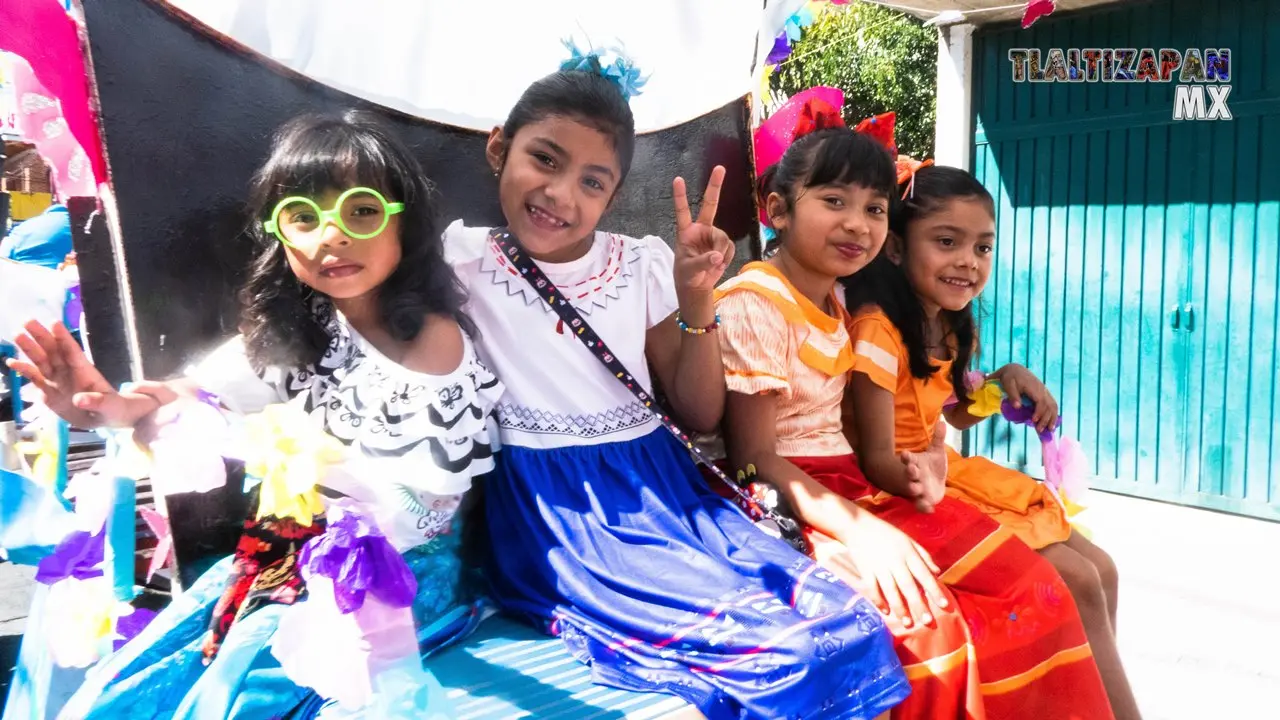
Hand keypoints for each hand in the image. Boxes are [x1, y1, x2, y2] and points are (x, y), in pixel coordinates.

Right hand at [6, 320, 161, 428]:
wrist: (102, 418)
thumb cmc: (111, 407)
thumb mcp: (110, 407)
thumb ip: (96, 402)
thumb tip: (79, 400)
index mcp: (85, 371)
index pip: (73, 352)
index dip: (64, 338)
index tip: (54, 323)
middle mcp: (68, 371)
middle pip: (54, 350)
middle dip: (42, 336)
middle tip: (28, 321)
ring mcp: (57, 379)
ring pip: (41, 360)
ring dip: (29, 348)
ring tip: (17, 335)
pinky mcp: (48, 390)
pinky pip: (34, 377)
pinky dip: (23, 370)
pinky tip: (11, 361)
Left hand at [672, 165, 735, 310]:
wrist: (697, 286)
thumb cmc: (686, 275)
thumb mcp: (689, 269)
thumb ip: (702, 261)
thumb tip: (716, 256)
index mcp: (686, 232)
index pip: (682, 211)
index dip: (680, 196)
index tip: (677, 179)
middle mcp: (701, 229)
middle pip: (710, 205)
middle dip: (715, 186)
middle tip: (720, 168)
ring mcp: (713, 236)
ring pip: (723, 237)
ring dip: (720, 252)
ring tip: (712, 263)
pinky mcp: (723, 245)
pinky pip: (729, 248)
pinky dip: (726, 257)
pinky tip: (718, 263)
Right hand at [841, 512, 950, 629]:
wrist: (857, 526)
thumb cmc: (886, 534)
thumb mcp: (908, 540)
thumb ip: (924, 556)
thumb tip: (937, 572)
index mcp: (908, 553)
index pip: (924, 574)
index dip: (934, 590)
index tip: (944, 605)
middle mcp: (895, 561)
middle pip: (908, 586)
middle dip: (919, 604)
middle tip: (927, 621)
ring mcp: (879, 566)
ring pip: (891, 590)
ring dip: (900, 607)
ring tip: (907, 623)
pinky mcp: (865, 570)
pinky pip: (872, 588)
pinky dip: (878, 600)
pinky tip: (885, 611)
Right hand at [899, 422, 948, 512]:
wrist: (934, 485)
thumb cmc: (933, 467)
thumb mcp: (936, 452)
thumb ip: (938, 438)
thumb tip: (942, 421)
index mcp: (915, 464)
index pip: (908, 459)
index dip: (906, 458)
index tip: (905, 454)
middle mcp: (914, 477)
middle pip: (909, 474)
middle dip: (910, 473)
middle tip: (912, 470)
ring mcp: (917, 489)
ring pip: (912, 489)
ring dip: (913, 489)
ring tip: (916, 489)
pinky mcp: (922, 500)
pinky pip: (920, 505)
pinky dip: (924, 507)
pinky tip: (930, 510)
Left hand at [992, 363, 1058, 432]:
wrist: (1015, 370)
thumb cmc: (1010, 377)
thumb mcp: (1008, 384)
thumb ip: (1013, 395)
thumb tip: (1017, 407)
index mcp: (1034, 387)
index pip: (1041, 401)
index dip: (1039, 412)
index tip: (1033, 421)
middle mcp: (1042, 389)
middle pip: (1049, 405)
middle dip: (1046, 419)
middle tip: (1039, 430)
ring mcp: (1045, 392)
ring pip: (1053, 406)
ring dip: (1052, 418)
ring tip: (1049, 430)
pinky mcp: (1044, 394)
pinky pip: (1052, 404)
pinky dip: (1053, 414)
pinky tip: (1051, 423)